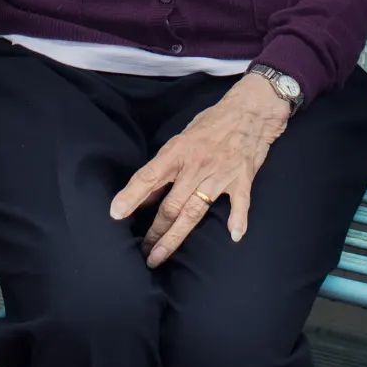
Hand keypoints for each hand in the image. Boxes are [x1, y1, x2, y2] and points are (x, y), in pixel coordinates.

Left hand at [108, 74, 289, 266]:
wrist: (251, 109)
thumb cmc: (212, 122)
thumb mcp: (182, 137)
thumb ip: (166, 166)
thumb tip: (147, 195)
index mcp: (178, 151)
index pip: (149, 176)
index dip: (132, 195)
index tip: (116, 213)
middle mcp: (196, 165)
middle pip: (171, 206)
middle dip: (154, 232)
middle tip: (142, 253)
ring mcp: (220, 174)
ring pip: (194, 212)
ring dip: (175, 237)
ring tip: (159, 257)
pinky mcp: (242, 178)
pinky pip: (240, 204)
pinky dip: (238, 220)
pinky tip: (234, 236)